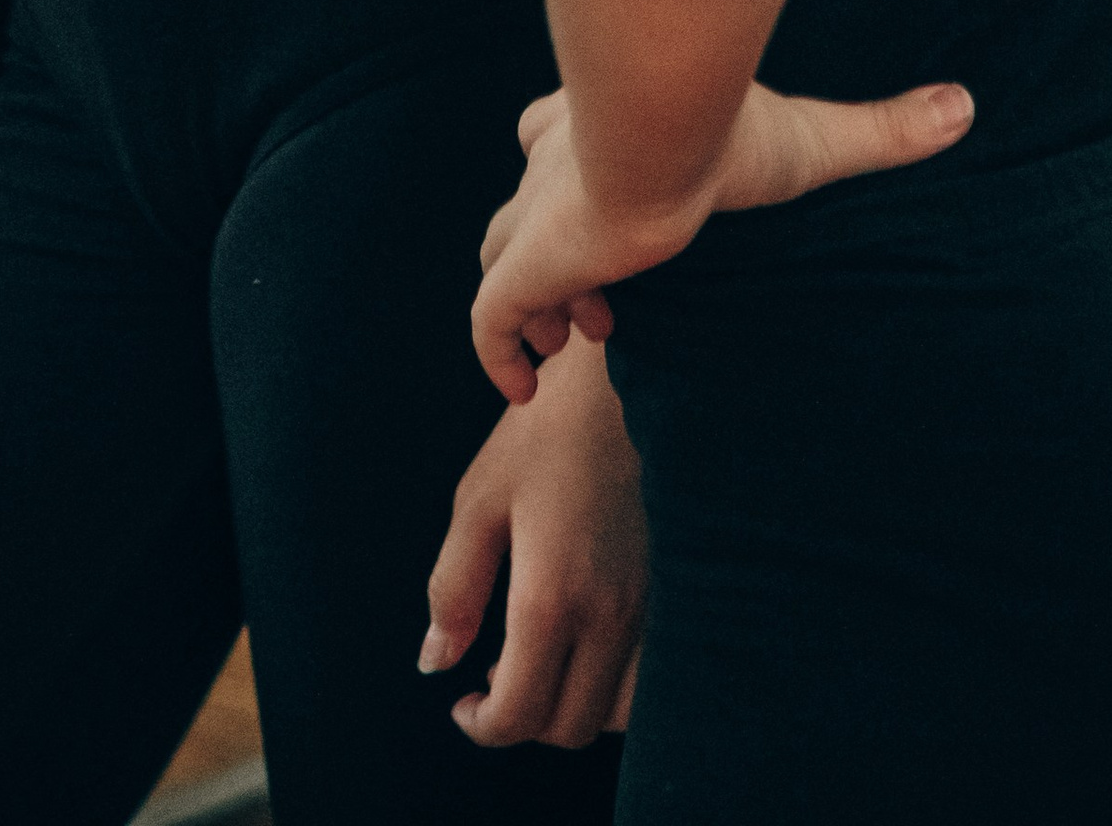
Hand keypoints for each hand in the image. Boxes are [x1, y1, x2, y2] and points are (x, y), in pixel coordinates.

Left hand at [421, 334, 645, 747]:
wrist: (624, 384)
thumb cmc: (543, 433)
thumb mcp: (479, 501)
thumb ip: (454, 589)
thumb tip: (435, 661)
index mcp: (552, 598)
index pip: (520, 714)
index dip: (483, 726)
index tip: (462, 704)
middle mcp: (611, 617)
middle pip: (569, 727)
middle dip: (523, 720)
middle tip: (491, 679)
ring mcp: (652, 610)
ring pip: (615, 713)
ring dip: (570, 706)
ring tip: (536, 658)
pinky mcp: (676, 595)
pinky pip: (648, 680)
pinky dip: (611, 685)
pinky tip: (583, 641)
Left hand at [473, 77, 971, 405]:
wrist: (660, 132)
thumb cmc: (730, 129)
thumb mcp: (812, 136)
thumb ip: (882, 130)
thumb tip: (965, 109)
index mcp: (602, 124)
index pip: (556, 137)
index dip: (576, 181)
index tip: (615, 233)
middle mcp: (553, 163)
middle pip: (523, 204)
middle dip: (553, 252)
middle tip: (605, 304)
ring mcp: (533, 216)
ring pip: (500, 257)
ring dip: (535, 303)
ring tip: (587, 338)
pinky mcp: (523, 266)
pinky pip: (487, 322)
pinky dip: (502, 356)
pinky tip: (528, 391)